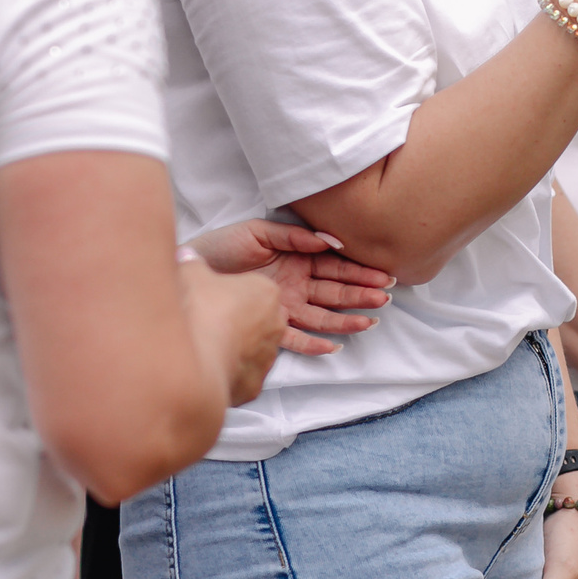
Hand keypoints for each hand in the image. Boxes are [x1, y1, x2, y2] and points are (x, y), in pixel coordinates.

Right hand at [174, 260, 286, 405]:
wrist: (193, 360)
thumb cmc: (199, 311)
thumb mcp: (192, 273)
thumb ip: (192, 262)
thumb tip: (186, 254)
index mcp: (267, 292)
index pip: (256, 288)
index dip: (234, 291)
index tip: (215, 294)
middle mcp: (276, 325)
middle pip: (261, 317)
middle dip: (241, 317)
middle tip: (213, 317)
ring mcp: (267, 357)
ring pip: (255, 347)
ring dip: (237, 344)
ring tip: (208, 342)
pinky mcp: (255, 384)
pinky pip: (244, 372)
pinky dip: (230, 369)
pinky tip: (209, 363)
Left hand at [183, 222, 393, 356]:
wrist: (192, 265)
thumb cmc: (225, 245)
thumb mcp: (261, 232)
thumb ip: (296, 237)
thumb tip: (331, 241)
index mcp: (298, 258)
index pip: (335, 266)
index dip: (359, 271)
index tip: (382, 275)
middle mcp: (296, 284)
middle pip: (334, 291)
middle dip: (360, 294)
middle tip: (385, 298)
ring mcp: (285, 305)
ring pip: (322, 316)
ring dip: (346, 319)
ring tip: (369, 322)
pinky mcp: (269, 323)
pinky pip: (295, 338)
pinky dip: (313, 344)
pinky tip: (333, 346)